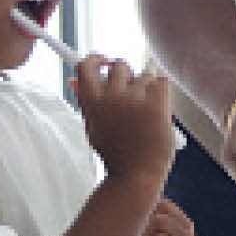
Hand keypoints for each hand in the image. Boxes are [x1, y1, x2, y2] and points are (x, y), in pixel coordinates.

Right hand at [74, 54, 174, 185]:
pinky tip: (157, 110)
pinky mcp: (156, 103)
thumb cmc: (116, 154)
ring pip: (143, 75)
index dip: (95, 59)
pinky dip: (161, 92)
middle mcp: (112, 97)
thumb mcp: (93, 128)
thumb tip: (75, 80)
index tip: (103, 60)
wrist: (137, 176)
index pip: (86, 66)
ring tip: (144, 113)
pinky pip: (161, 81)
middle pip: (119, 65)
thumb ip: (86, 102)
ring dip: (145, 88)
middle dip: (125, 75)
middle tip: (130, 94)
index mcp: (93, 103)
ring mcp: (135, 99)